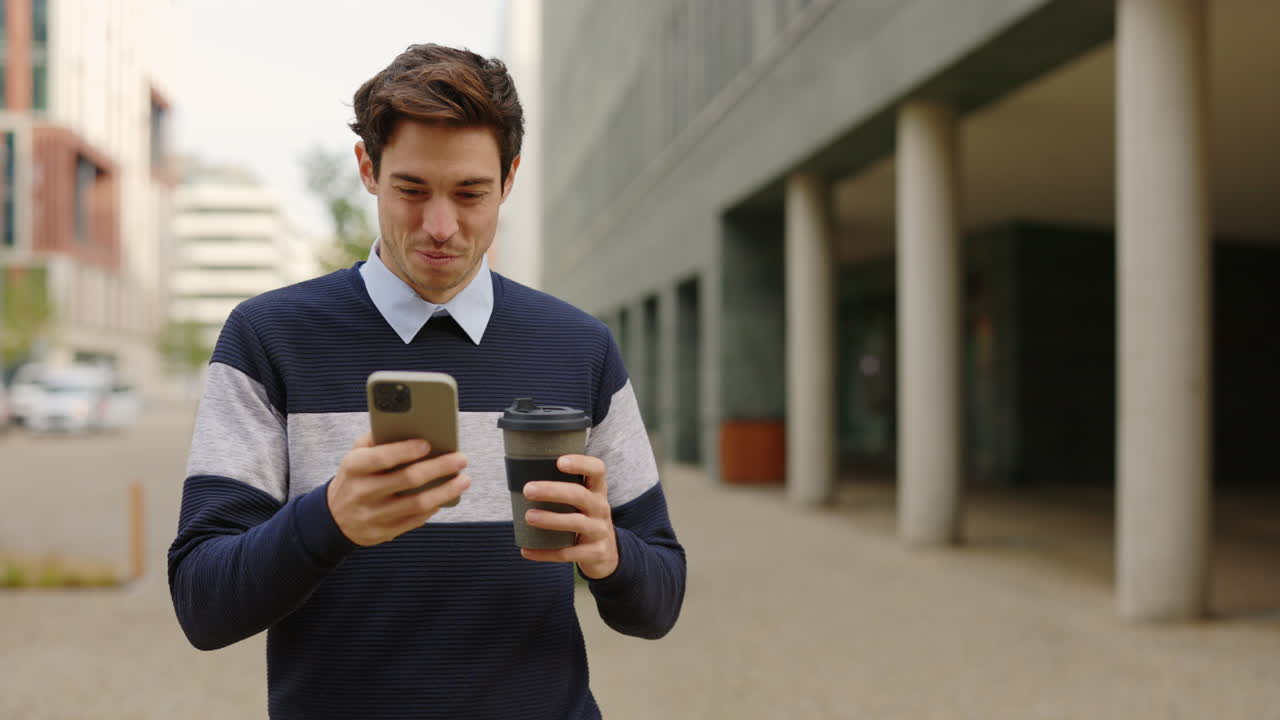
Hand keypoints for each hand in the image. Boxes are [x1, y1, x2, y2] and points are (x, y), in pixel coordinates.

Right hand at [327, 432, 469, 546]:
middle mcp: (362, 492)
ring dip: (445, 491)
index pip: (381, 458)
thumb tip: (409, 426)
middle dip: (438, 468)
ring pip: (416, 504)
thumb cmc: (354, 477)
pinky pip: (415, 520)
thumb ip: (376, 439)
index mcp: (353, 467)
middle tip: (460, 459)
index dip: (405, 450)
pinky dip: (434, 508)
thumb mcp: (355, 455)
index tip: (428, 443)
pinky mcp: (384, 532)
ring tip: (464, 480)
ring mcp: (373, 515)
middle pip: (406, 480)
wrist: (334, 518)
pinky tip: (447, 496)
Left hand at [520, 454, 617, 579]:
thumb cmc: (584, 518)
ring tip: (529, 516)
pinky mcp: (595, 553)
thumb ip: (563, 488)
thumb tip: (519, 474)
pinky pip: (567, 553)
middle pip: (579, 495)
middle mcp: (601, 508)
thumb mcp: (583, 501)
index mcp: (597, 491)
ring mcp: (600, 531)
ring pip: (576, 523)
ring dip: (550, 519)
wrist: (606, 554)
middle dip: (552, 491)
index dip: (581, 463)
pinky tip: (526, 550)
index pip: (597, 470)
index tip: (559, 461)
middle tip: (528, 490)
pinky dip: (545, 553)